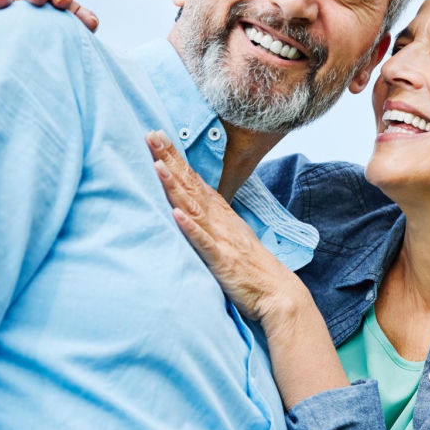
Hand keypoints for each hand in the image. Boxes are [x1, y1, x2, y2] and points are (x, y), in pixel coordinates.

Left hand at [145, 130, 311, 330]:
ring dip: (176, 187)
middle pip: (191, 186)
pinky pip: (204, 243)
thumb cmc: (252, 268)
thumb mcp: (231, 237)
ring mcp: (222, 239)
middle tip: (152, 135)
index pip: (195, 181)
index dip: (176, 159)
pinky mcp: (222, 261)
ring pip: (195, 208)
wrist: (278, 293)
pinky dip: (191, 228)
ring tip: (158, 166)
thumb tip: (191, 207)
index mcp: (222, 215)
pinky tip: (177, 214)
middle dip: (171, 160)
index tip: (159, 136)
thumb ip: (213, 221)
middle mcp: (221, 221)